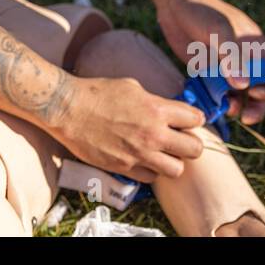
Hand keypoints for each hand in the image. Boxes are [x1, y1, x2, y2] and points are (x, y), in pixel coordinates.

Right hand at [52, 75, 206, 182]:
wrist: (68, 109)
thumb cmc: (98, 93)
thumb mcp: (132, 86)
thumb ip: (155, 101)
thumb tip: (168, 110)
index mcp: (157, 110)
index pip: (196, 119)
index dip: (193, 119)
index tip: (187, 120)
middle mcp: (153, 135)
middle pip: (195, 149)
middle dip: (190, 143)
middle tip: (179, 140)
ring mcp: (139, 154)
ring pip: (177, 170)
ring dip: (172, 161)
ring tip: (162, 153)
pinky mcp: (125, 168)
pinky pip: (151, 177)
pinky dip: (151, 170)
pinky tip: (142, 158)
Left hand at [158, 0, 264, 124]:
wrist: (175, 4)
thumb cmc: (204, 12)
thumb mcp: (220, 32)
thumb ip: (232, 58)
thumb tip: (244, 86)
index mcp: (255, 47)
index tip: (256, 94)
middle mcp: (244, 59)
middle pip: (258, 88)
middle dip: (256, 105)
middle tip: (247, 118)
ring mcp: (226, 66)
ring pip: (238, 94)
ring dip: (236, 105)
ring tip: (227, 110)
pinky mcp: (209, 72)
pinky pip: (217, 92)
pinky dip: (217, 100)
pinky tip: (211, 106)